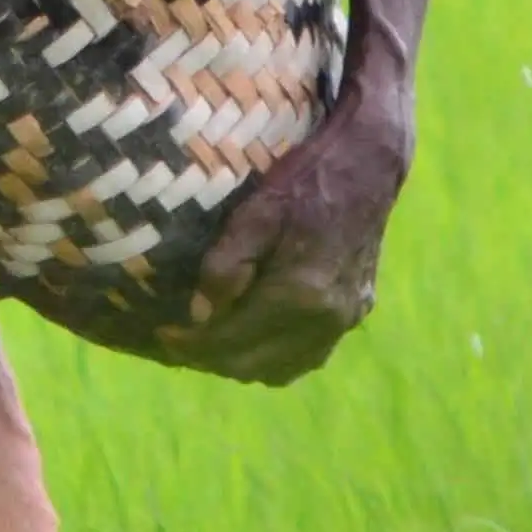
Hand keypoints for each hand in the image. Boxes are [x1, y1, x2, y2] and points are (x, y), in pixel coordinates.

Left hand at [178, 75, 405, 385]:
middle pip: (254, 365)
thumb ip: (226, 266)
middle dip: (211, 358)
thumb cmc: (306, 179)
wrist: (369, 162)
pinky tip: (256, 339)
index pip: (230, 341)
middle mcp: (326, 318)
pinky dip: (276, 357)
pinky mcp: (358, 309)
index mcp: (299, 294)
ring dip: (243, 363)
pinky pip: (309, 354)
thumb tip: (200, 314)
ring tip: (212, 343)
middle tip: (180, 342)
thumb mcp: (255, 213)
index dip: (191, 345)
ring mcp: (346, 318)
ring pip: (283, 369)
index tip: (163, 335)